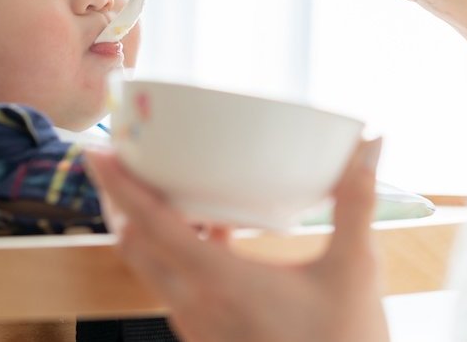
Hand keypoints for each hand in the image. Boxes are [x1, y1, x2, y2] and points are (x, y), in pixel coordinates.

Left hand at [85, 139, 388, 341]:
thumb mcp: (354, 269)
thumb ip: (357, 201)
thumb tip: (370, 143)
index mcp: (220, 283)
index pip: (151, 227)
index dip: (120, 187)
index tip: (96, 152)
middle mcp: (196, 307)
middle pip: (134, 246)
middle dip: (122, 202)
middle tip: (127, 160)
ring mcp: (198, 328)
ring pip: (151, 270)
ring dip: (147, 230)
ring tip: (165, 189)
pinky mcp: (209, 338)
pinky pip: (173, 289)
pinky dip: (173, 255)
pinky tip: (211, 235)